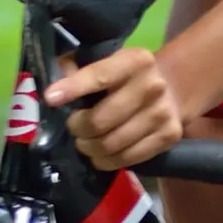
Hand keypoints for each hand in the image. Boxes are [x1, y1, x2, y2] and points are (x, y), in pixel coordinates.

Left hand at [45, 47, 185, 170]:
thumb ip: (76, 67)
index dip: (73, 88)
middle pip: (101, 120)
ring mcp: (163, 113)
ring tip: (85, 142)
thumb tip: (53, 89)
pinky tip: (100, 155)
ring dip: (89, 147)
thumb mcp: (105, 61)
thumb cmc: (125, 77)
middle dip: (78, 127)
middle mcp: (153, 86)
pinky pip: (128, 158)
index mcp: (136, 60)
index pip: (100, 76)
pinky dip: (106, 161)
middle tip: (74, 127)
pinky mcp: (170, 136)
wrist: (171, 90)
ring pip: (111, 144)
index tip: (51, 99)